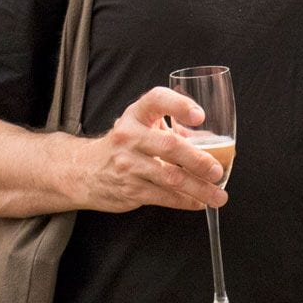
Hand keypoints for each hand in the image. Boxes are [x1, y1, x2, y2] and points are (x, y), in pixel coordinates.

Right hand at [68, 86, 226, 211]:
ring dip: (199, 188)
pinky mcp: (129, 189)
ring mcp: (128, 164)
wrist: (83, 170)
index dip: (179, 105)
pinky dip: (185, 201)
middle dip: (199, 161)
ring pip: (171, 177)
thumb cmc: (125, 145)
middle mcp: (130, 136)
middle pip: (170, 146)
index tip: (200, 116)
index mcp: (137, 114)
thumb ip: (174, 129)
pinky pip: (163, 196)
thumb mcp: (143, 126)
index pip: (157, 100)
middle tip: (218, 170)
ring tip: (219, 195)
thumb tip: (213, 141)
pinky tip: (200, 202)